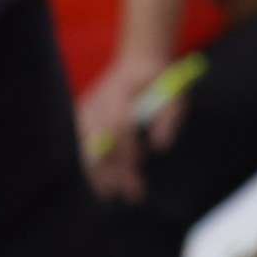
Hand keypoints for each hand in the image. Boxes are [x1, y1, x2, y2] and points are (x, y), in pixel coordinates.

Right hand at [76, 49, 188, 202]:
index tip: (136, 182)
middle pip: (97, 140)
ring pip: (85, 145)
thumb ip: (169, 118)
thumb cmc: (159, 80)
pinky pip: (81, 144)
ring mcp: (88, 107)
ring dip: (96, 172)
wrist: (138, 62)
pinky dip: (89, 164)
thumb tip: (160, 147)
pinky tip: (102, 183)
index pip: (119, 127)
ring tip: (109, 195)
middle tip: (128, 195)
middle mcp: (99, 100)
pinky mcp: (83, 115)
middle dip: (110, 171)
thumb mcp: (174, 93)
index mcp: (121, 92)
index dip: (126, 156)